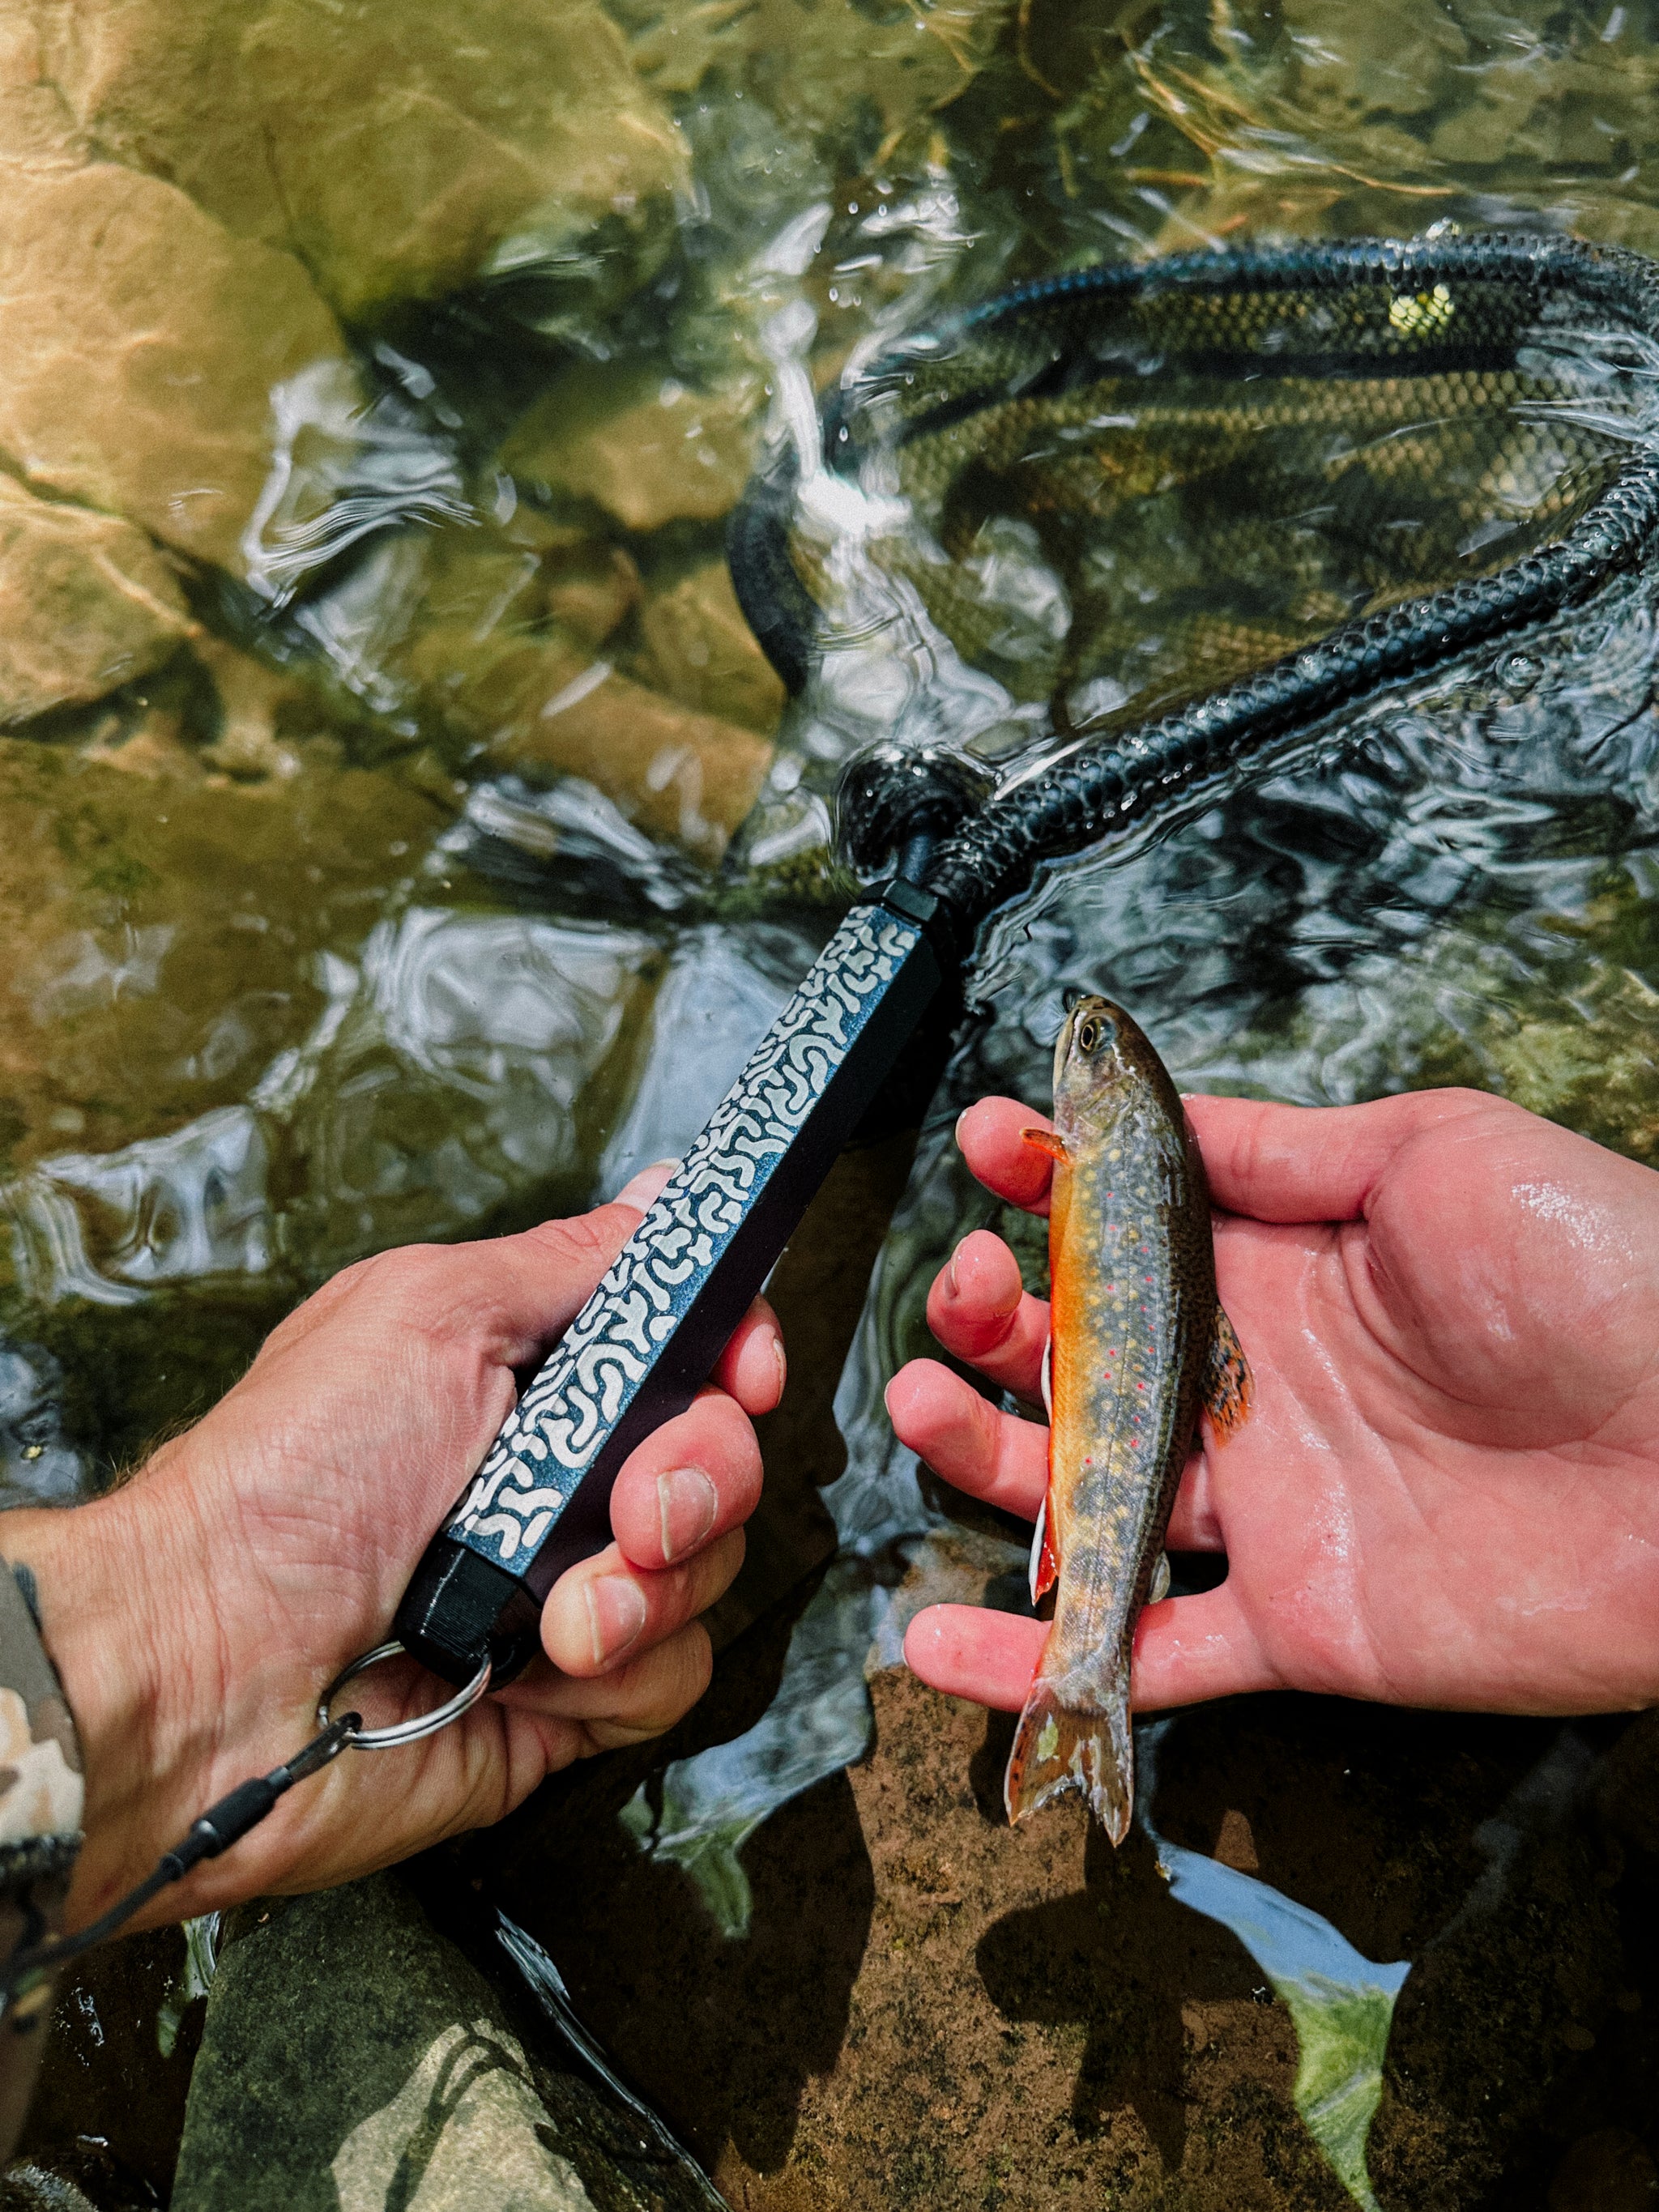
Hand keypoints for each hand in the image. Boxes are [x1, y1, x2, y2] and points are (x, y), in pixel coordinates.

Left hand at [2, 1163, 781, 1929]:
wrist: (207, 1670)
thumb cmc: (291, 1476)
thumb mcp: (429, 1314)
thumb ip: (569, 1262)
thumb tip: (663, 1194)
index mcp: (531, 1374)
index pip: (691, 1345)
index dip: (736, 1354)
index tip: (741, 1371)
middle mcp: (559, 1477)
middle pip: (722, 1453)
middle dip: (699, 1475)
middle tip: (630, 1506)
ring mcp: (568, 1588)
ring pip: (710, 1567)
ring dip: (646, 1585)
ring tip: (551, 1610)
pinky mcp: (568, 1700)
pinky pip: (671, 1674)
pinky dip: (617, 1670)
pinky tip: (533, 1667)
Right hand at [888, 1088, 1658, 1724]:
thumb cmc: (1604, 1269)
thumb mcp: (1432, 1152)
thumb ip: (1282, 1150)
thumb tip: (1156, 1115)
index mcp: (1283, 1269)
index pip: (1126, 1226)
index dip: (1044, 1183)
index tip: (989, 1145)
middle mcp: (1255, 1388)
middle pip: (1080, 1360)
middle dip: (992, 1318)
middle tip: (962, 1291)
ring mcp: (1268, 1508)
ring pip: (1083, 1496)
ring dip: (978, 1459)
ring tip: (916, 1405)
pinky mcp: (1297, 1621)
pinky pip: (1143, 1652)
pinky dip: (1032, 1661)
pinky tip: (932, 1640)